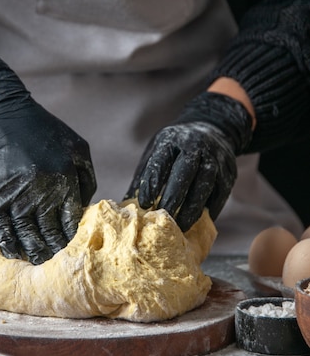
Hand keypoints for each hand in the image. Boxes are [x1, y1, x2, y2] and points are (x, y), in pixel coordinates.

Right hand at [0, 45, 95, 263]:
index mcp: (67, 181)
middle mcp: (43, 193)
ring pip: (28, 235)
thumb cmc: (42, 129)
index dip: (72, 239)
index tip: (72, 249)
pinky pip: (3, 228)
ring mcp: (18, 196)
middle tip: (56, 264)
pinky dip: (8, 243)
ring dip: (33, 252)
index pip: (73, 222)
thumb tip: (85, 207)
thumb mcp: (77, 146)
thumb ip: (86, 177)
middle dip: (54, 251)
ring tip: (37, 263)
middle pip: (51, 233)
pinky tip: (13, 253)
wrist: (0, 113)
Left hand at [125, 92, 252, 231]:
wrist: (212, 128)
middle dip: (174, 197)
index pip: (161, 160)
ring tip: (181, 226)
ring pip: (205, 185)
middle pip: (186, 172)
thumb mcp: (158, 150)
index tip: (144, 203)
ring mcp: (215, 159)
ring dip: (193, 208)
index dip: (153, 182)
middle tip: (164, 219)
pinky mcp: (229, 173)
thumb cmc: (176, 146)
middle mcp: (196, 146)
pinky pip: (220, 194)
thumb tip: (127, 205)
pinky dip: (209, 210)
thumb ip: (145, 175)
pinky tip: (199, 223)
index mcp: (172, 139)